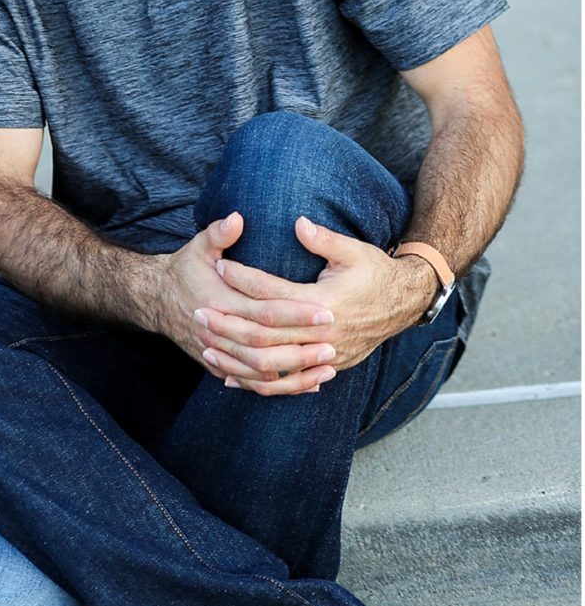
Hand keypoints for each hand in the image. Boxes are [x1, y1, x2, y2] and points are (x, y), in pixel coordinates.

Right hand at [156, 212, 339, 384]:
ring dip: (294, 374)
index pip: (264, 311)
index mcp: (218, 301)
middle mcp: (218, 332)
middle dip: (301, 347)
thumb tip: (238, 218)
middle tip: (334, 343)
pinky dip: (280, 387)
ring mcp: (217, 354)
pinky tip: (307, 386)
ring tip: (328, 368)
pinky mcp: (219, 366)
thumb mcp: (199, 246)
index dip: (296, 312)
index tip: (326, 310)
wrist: (156, 299)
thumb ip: (219, 232)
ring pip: (260, 372)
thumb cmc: (185, 269)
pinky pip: (252, 384)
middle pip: (266, 347)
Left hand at [196, 215, 435, 395]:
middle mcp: (324, 333)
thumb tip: (297, 223)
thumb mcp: (353, 250)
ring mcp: (327, 355)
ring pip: (273, 363)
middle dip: (230, 323)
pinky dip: (259, 382)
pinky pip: (288, 382)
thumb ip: (323, 239)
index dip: (245, 279)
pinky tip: (233, 379)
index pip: (274, 292)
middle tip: (198, 312)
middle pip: (266, 333)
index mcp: (326, 302)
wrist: (405, 303)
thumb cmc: (375, 271)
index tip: (220, 265)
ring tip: (206, 346)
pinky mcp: (329, 367)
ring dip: (237, 357)